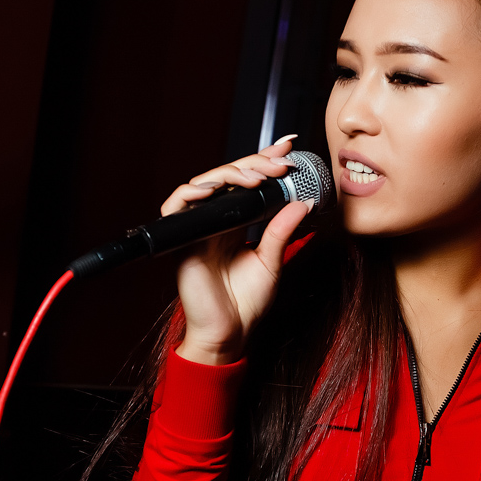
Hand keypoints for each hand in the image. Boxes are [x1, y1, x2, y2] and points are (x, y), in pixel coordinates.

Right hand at [164, 136, 311, 363]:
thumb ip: (281, 230)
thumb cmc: (247, 303)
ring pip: (205, 183)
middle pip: (228, 177)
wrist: (229, 333)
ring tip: (257, 177)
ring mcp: (197, 228)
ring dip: (231, 174)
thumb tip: (303, 201)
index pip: (248, 183)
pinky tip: (212, 190)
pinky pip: (176, 206)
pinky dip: (191, 193)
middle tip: (280, 163)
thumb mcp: (272, 261)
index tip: (287, 147)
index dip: (264, 161)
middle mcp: (215, 220)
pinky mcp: (181, 240)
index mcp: (236, 222)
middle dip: (254, 163)